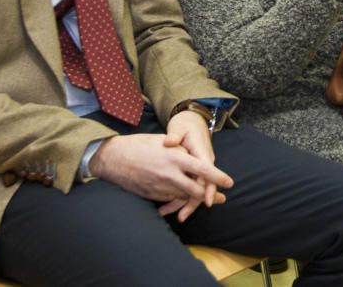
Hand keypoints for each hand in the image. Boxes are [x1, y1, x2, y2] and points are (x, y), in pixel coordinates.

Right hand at [89, 116, 232, 221]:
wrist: (113, 158)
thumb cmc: (139, 145)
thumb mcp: (162, 141)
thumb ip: (180, 150)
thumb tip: (195, 157)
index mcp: (174, 158)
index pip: (202, 169)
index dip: (218, 177)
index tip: (229, 182)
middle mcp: (168, 174)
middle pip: (195, 190)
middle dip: (209, 195)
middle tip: (221, 198)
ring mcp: (158, 187)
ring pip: (183, 197)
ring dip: (195, 200)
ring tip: (207, 201)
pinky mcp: (151, 195)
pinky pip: (169, 201)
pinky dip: (178, 201)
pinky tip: (184, 202)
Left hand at [163, 110, 233, 220]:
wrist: (192, 122)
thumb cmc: (186, 125)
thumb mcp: (180, 127)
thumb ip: (175, 135)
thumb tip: (169, 142)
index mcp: (202, 153)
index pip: (207, 173)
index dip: (208, 188)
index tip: (207, 201)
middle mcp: (203, 162)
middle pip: (202, 187)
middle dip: (193, 203)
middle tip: (181, 217)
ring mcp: (198, 168)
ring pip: (195, 189)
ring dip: (184, 203)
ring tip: (169, 215)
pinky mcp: (192, 171)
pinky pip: (189, 186)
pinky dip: (179, 196)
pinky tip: (167, 205)